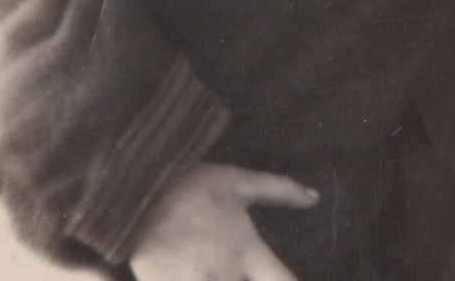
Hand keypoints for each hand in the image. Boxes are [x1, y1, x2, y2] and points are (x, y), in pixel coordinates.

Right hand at [129, 162, 318, 280]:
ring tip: (218, 273)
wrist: (139, 191)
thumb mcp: (241, 182)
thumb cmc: (194, 186)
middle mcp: (224, 274)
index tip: (291, 280)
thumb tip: (316, 198)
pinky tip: (198, 277)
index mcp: (247, 250)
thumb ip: (281, 191)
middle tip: (238, 270)